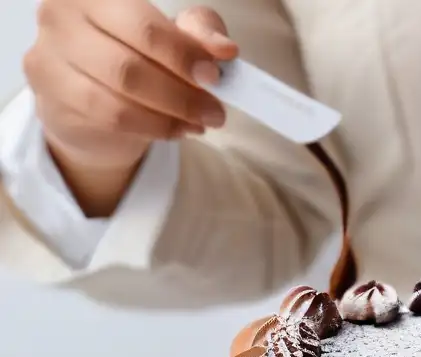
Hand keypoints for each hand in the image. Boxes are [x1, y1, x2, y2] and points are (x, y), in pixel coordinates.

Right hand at [22, 2, 238, 214]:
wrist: (91, 97)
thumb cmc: (137, 52)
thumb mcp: (175, 34)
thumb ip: (199, 32)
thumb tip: (223, 48)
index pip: (143, 25)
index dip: (183, 53)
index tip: (215, 76)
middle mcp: (62, 16)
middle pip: (130, 65)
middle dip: (182, 93)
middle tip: (214, 110)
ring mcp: (50, 56)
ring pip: (119, 97)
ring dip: (170, 115)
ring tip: (201, 122)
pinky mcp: (52, 95)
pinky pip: (111, 118)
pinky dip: (154, 127)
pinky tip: (177, 129)